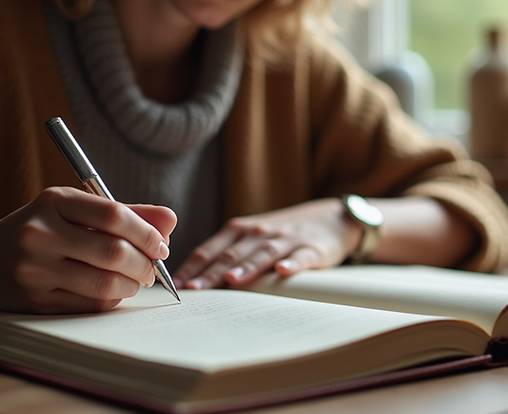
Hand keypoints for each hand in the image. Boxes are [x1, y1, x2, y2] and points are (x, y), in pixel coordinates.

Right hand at [0, 187, 175, 313]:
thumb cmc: (38, 230)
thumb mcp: (72, 210)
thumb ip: (122, 213)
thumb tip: (170, 221)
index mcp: (52, 201)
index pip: (113, 214)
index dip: (146, 232)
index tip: (161, 244)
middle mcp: (40, 233)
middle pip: (114, 252)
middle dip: (145, 264)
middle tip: (154, 268)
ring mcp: (34, 269)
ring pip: (104, 283)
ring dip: (132, 285)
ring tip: (136, 280)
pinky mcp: (34, 301)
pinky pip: (89, 304)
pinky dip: (111, 299)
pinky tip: (112, 291)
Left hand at [174, 198, 360, 288]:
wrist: (331, 218)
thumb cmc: (283, 233)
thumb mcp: (253, 236)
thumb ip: (228, 253)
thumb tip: (196, 280)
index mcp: (241, 230)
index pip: (211, 249)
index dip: (193, 266)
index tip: (176, 284)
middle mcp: (259, 232)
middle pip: (231, 254)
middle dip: (211, 272)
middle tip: (194, 289)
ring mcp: (285, 240)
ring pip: (262, 253)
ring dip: (246, 267)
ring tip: (231, 280)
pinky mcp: (311, 248)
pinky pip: (299, 257)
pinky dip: (291, 263)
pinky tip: (282, 271)